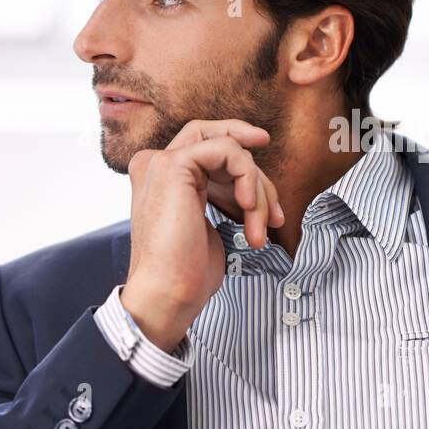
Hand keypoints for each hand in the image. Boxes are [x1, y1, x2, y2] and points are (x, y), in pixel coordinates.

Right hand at [120, 119, 283, 350]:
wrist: (167, 293)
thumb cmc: (185, 272)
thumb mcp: (205, 224)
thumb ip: (216, 195)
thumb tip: (249, 186)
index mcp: (156, 178)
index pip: (203, 148)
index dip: (239, 158)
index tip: (265, 177)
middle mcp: (153, 164)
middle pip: (215, 136)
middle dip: (253, 166)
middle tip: (275, 210)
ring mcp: (160, 162)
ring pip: (229, 147)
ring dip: (257, 189)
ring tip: (259, 228)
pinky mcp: (174, 165)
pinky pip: (229, 152)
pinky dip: (249, 179)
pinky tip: (249, 210)